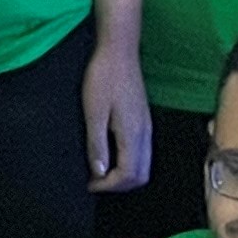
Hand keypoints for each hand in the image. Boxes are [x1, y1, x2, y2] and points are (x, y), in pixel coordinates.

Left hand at [81, 36, 152, 191]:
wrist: (119, 52)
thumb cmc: (103, 78)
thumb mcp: (93, 112)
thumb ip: (97, 144)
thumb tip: (99, 172)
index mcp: (133, 134)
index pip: (128, 175)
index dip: (108, 185)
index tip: (90, 184)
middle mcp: (145, 134)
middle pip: (141, 175)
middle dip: (119, 185)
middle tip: (96, 181)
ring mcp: (147, 127)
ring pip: (144, 165)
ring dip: (124, 175)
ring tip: (101, 170)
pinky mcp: (144, 120)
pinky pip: (143, 153)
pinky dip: (129, 163)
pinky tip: (111, 154)